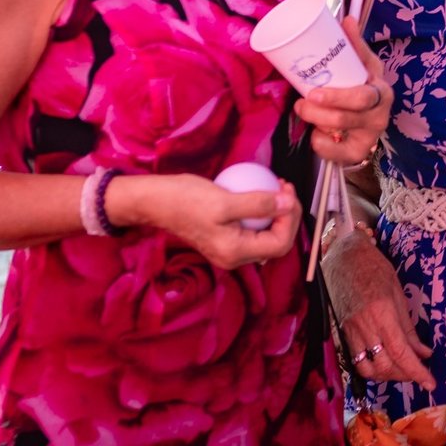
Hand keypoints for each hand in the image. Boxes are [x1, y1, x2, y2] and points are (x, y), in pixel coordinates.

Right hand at [116, 174, 302, 269]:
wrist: (155, 201)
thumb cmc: (184, 200)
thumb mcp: (225, 200)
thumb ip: (258, 204)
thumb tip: (288, 204)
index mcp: (235, 253)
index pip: (280, 243)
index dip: (291, 218)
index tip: (288, 193)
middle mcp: (234, 257)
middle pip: (276, 242)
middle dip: (287, 215)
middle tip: (284, 188)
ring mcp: (228, 249)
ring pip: (266, 235)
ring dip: (276, 213)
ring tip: (276, 188)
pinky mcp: (224, 237)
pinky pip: (252, 229)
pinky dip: (262, 212)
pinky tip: (261, 192)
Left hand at [295, 17, 391, 165]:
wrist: (373, 115)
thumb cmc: (365, 85)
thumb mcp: (365, 65)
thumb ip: (355, 45)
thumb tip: (347, 19)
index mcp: (381, 93)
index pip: (362, 98)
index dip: (338, 97)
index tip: (314, 93)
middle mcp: (379, 117)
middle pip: (345, 118)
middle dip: (317, 112)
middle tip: (300, 102)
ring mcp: (369, 137)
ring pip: (337, 133)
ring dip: (315, 122)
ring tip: (304, 110)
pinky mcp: (358, 152)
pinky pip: (335, 154)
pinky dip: (320, 144)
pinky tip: (316, 134)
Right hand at [322, 229, 435, 388]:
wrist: (344, 257)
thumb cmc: (375, 268)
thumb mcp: (398, 293)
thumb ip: (409, 327)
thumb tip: (423, 353)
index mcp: (382, 313)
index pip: (400, 352)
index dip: (416, 371)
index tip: (430, 383)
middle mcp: (365, 326)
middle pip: (384, 365)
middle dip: (404, 375)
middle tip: (419, 373)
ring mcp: (351, 331)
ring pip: (368, 369)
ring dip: (387, 375)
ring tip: (401, 369)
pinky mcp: (343, 334)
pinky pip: (356, 361)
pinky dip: (372, 368)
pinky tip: (384, 362)